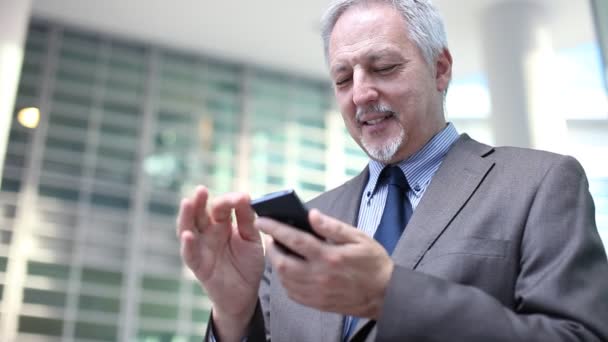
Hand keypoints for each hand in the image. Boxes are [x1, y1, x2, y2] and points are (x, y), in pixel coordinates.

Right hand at [176, 186, 263, 339]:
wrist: (246, 293)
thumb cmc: (247, 263)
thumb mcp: (252, 239)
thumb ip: (247, 219)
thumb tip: (245, 196)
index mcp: (222, 224)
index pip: (221, 207)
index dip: (229, 201)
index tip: (242, 198)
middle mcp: (208, 233)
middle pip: (200, 213)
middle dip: (199, 201)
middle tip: (202, 190)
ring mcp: (201, 248)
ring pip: (188, 229)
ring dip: (186, 216)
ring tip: (187, 203)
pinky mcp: (198, 265)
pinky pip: (190, 254)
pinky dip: (188, 244)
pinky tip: (188, 235)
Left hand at [257, 209, 393, 318]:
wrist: (385, 294)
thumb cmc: (373, 262)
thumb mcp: (358, 237)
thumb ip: (333, 226)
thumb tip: (311, 215)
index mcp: (329, 256)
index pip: (294, 240)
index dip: (275, 229)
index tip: (262, 220)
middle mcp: (320, 276)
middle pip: (282, 262)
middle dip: (271, 248)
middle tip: (272, 237)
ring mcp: (317, 292)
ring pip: (284, 279)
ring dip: (277, 263)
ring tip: (280, 251)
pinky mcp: (317, 303)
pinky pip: (292, 293)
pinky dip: (285, 280)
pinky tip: (290, 269)